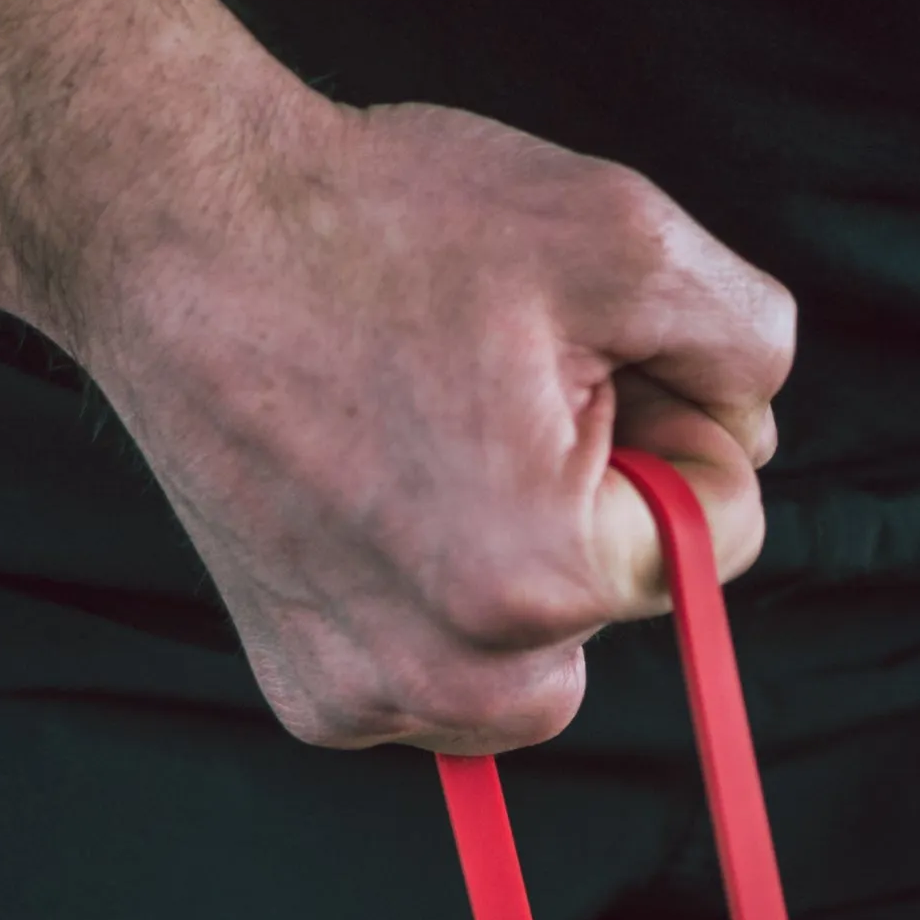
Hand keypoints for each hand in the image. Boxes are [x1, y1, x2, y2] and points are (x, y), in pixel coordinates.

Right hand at [18, 75, 794, 753]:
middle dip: (599, 496)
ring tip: (431, 437)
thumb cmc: (383, 222)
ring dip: (524, 559)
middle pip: (626, 601)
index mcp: (540, 582)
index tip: (580, 356)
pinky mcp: (308, 694)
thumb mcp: (624, 233)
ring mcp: (367, 698)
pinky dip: (435, 594)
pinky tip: (372, 490)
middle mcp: (451, 678)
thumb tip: (747, 431)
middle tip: (491, 385)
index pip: (724, 531)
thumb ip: (747, 340)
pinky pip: (440, 670)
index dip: (676, 419)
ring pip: (539, 656)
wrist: (172, 231)